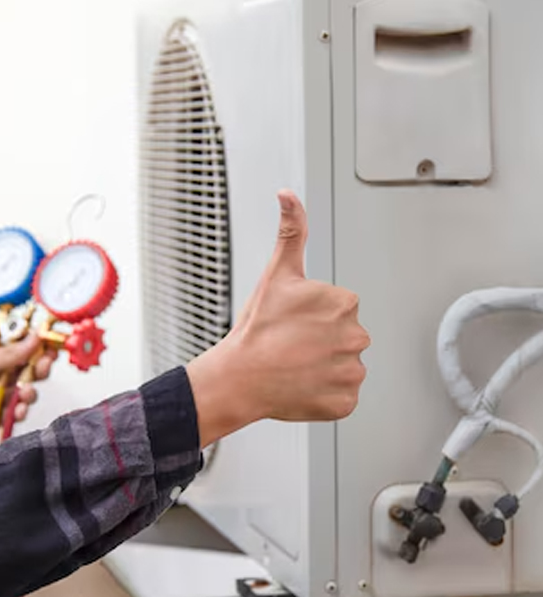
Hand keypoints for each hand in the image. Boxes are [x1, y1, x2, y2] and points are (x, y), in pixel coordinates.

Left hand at [0, 335, 56, 438]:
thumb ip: (10, 354)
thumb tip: (35, 339)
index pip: (26, 348)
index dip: (40, 347)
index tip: (51, 346)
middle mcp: (0, 373)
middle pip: (31, 370)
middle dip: (41, 368)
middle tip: (42, 367)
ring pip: (27, 392)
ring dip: (30, 392)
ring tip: (24, 392)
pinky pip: (15, 413)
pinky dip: (20, 412)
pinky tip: (17, 410)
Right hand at [187, 190, 369, 446]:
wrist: (239, 377)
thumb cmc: (256, 327)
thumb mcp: (276, 272)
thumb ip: (291, 230)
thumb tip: (288, 195)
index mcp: (346, 303)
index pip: (339, 309)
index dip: (312, 316)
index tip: (292, 322)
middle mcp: (357, 337)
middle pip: (344, 337)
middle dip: (322, 341)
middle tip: (291, 345)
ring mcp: (352, 372)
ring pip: (344, 366)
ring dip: (324, 367)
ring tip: (295, 366)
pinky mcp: (346, 402)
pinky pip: (342, 395)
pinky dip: (324, 393)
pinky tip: (301, 384)